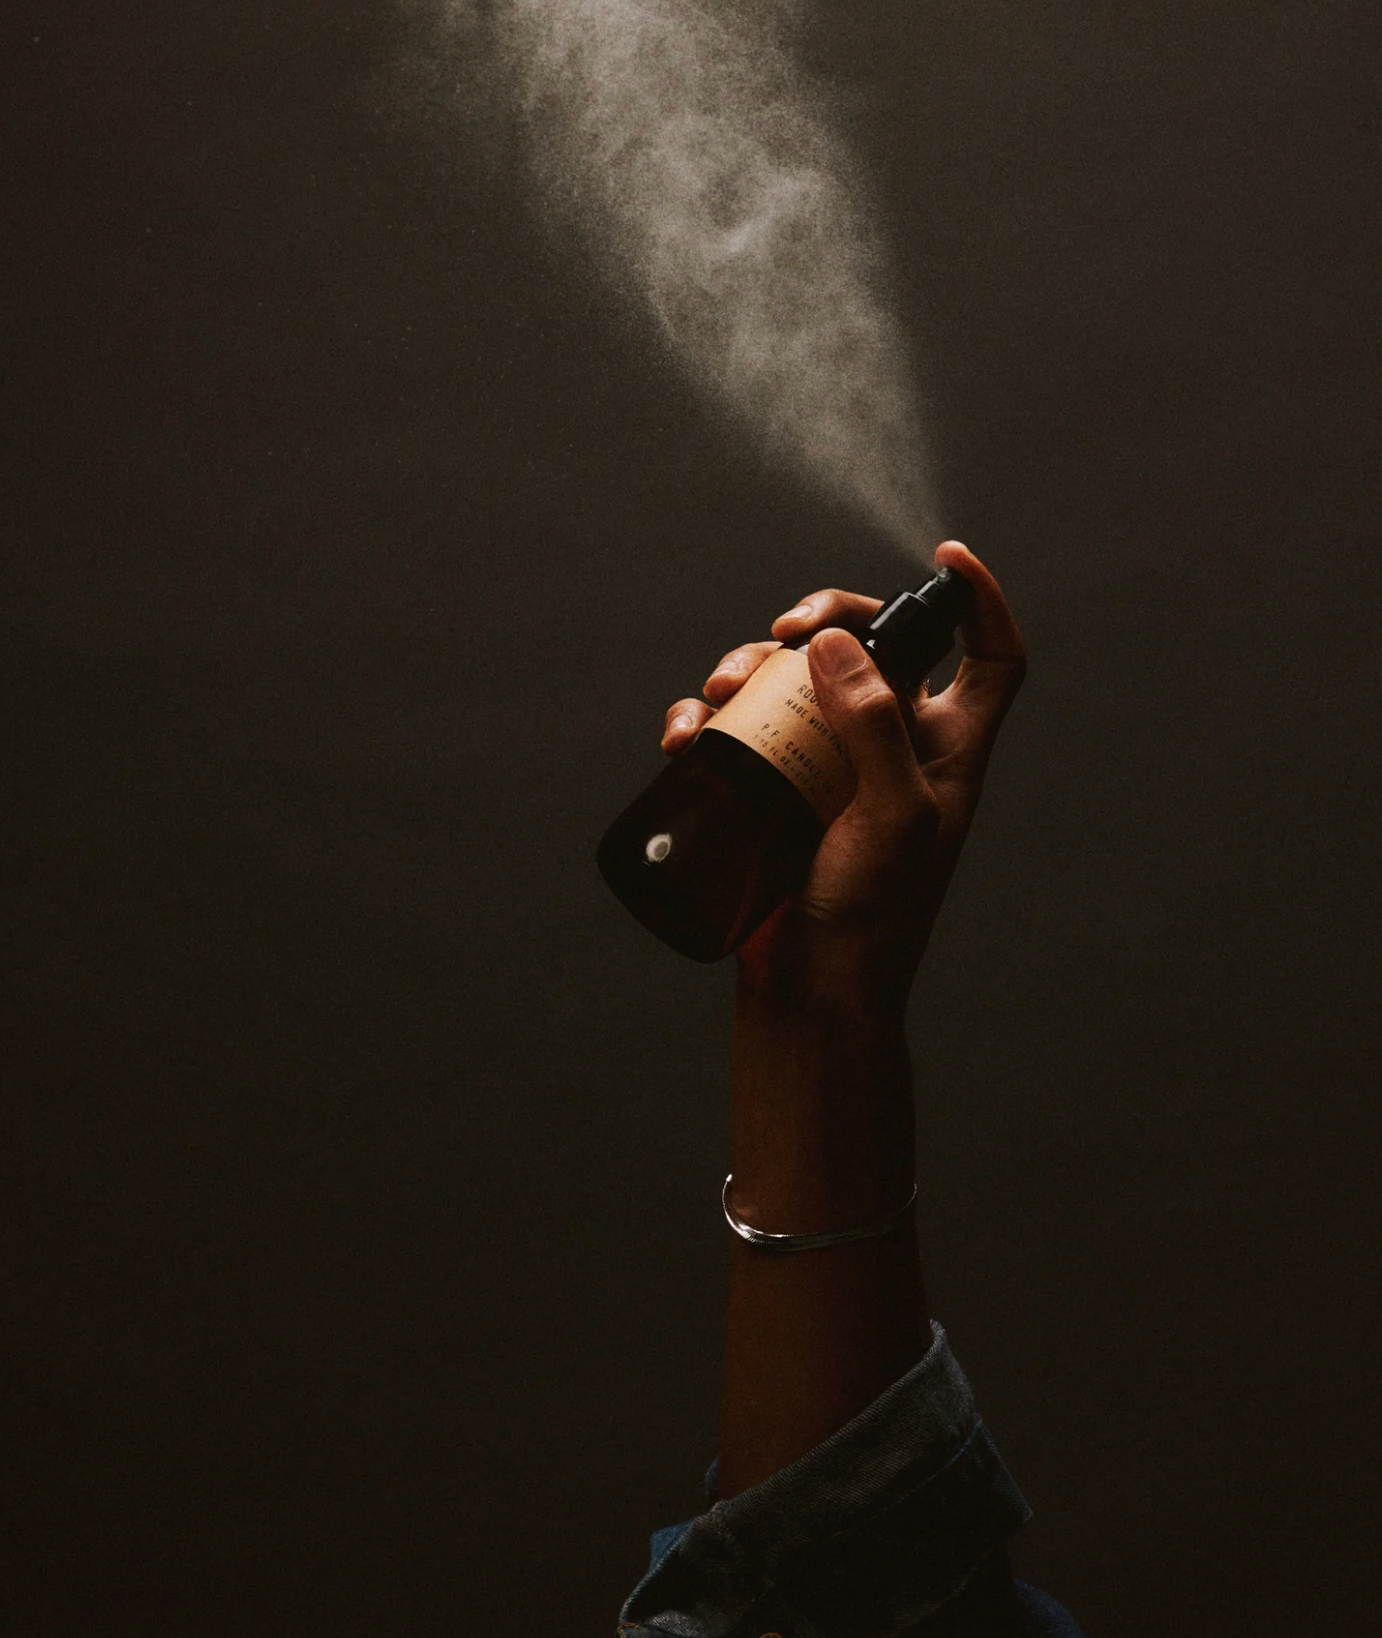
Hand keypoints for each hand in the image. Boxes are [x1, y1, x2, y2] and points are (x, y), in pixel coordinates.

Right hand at [660, 542, 1026, 1011]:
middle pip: (870, 645)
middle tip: (784, 628)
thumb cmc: (873, 917)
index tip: (945, 556)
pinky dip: (708, 718)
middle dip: (827, 617)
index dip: (982, 602)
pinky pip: (740, 728)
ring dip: (750, 665)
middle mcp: (892, 745)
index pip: (990, 658)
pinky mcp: (770, 785)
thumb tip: (833, 641)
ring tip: (718, 694)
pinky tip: (686, 735)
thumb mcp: (894, 817)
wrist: (810, 988)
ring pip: (794, 679)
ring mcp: (827, 763)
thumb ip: (874, 725)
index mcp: (948, 748)